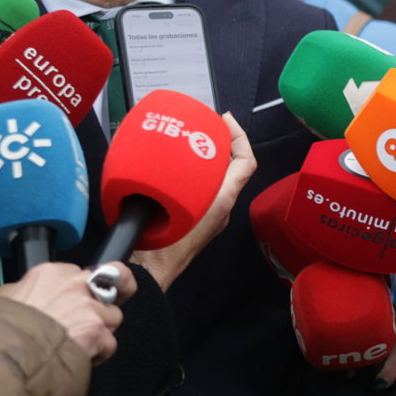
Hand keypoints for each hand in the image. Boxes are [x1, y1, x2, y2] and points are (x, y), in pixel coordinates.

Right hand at [0, 261, 134, 363]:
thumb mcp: (3, 299)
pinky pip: (109, 344)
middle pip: (112, 284)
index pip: (81, 273)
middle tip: (101, 313)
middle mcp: (74, 284)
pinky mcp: (96, 330)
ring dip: (101, 332)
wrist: (4, 356)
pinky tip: (82, 359)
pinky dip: (99, 354)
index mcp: (51, 274)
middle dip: (110, 299)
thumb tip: (18, 293)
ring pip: (113, 317)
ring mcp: (87, 307)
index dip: (82, 291)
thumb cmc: (1, 330)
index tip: (77, 302)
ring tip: (80, 344)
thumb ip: (19, 291)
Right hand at [132, 111, 256, 290]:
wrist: (150, 275)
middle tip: (203, 125)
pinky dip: (196, 173)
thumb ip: (161, 180)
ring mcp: (211, 216)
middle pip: (232, 166)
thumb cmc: (159, 248)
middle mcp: (221, 207)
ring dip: (207, 157)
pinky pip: (204, 190)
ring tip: (188, 140)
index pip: (245, 163)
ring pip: (218, 178)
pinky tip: (175, 166)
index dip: (240, 137)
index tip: (225, 120)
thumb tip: (153, 157)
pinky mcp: (198, 221)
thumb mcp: (160, 205)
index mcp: (221, 201)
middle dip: (221, 142)